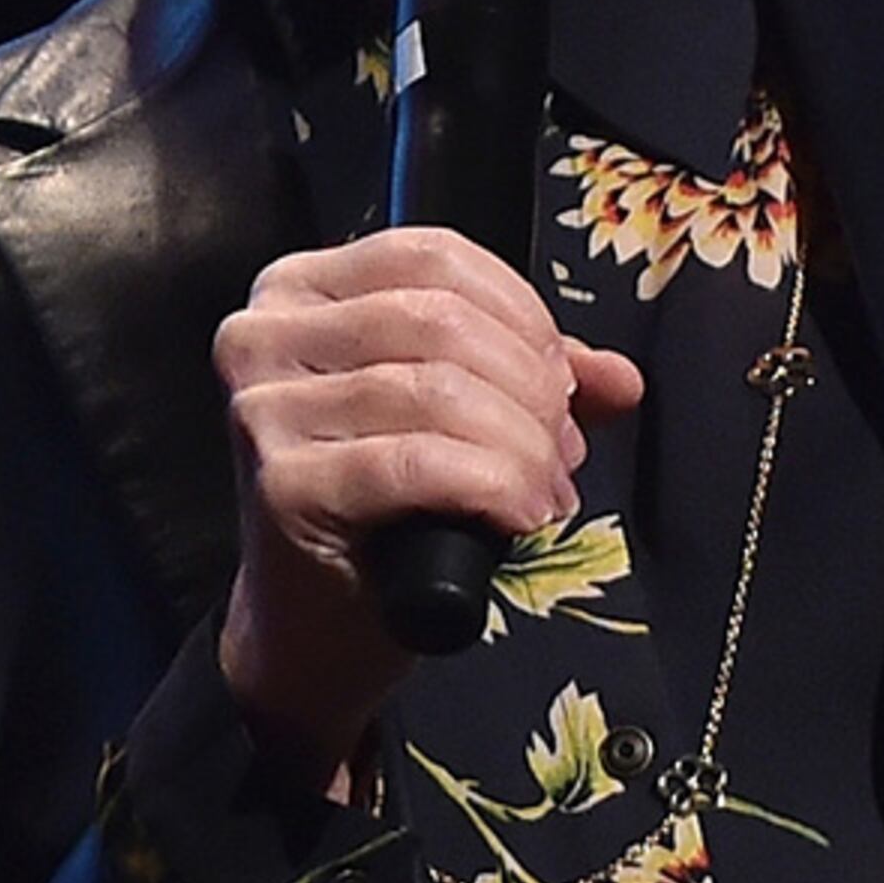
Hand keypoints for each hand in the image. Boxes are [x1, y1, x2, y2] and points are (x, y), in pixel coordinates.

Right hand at [211, 228, 647, 793]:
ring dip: (521, 446)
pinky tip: (517, 516)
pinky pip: (418, 462)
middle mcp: (263, 334)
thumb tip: (620, 379)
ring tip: (544, 490)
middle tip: (560, 450)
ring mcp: (262, 409)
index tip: (563, 379)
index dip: (522, 313)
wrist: (311, 626)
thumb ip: (532, 375)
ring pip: (436, 390)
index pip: (435, 256)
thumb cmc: (380, 508)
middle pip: (441, 322)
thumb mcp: (454, 413)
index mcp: (300, 288)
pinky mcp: (281, 484)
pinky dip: (492, 486)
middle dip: (530, 387)